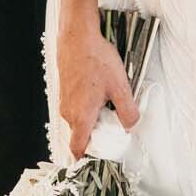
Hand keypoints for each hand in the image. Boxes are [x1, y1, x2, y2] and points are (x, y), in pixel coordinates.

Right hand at [57, 19, 137, 160]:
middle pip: (81, 135)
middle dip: (97, 134)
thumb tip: (130, 126)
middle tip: (113, 124)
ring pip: (79, 120)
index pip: (78, 148)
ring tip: (107, 102)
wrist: (78, 37)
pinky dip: (87, 106)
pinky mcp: (65, 91)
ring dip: (92, 118)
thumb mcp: (120, 86)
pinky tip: (98, 90)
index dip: (88, 157)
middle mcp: (69, 112)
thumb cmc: (95, 59)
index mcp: (81, 116)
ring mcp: (65, 101)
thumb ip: (127, 112)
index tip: (99, 157)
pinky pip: (76, 107)